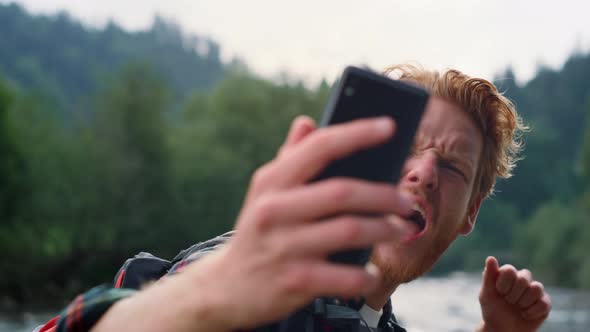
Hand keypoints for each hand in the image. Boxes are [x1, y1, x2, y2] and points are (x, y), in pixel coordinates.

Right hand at [204, 115, 414, 329]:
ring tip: (401, 231)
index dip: (357, 133)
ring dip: (385, 230)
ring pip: (350, 231)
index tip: (390, 126)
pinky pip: (344, 276)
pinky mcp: (294, 281)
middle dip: (384, 195)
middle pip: (343, 192)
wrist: (227, 287)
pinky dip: (365, 275)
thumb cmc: (259, 230)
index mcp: (271, 181)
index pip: (319, 147)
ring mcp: (283, 246)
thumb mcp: (265, 193)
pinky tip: (372, 272)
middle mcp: (274, 210)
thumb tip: (306, 121)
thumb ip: (289, 158)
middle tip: (406, 202)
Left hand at [478, 256, 550, 331]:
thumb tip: (491, 257)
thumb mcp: (486, 294)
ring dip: (524, 302)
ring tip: (517, 308)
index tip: (499, 293)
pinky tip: (525, 315)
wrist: (502, 329)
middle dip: (513, 294)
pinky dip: (532, 312)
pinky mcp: (544, 303)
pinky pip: (544, 303)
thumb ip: (489, 276)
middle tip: (508, 302)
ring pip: (536, 288)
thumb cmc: (492, 310)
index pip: (509, 269)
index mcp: (508, 274)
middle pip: (524, 277)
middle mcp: (522, 279)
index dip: (504, 283)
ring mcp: (534, 291)